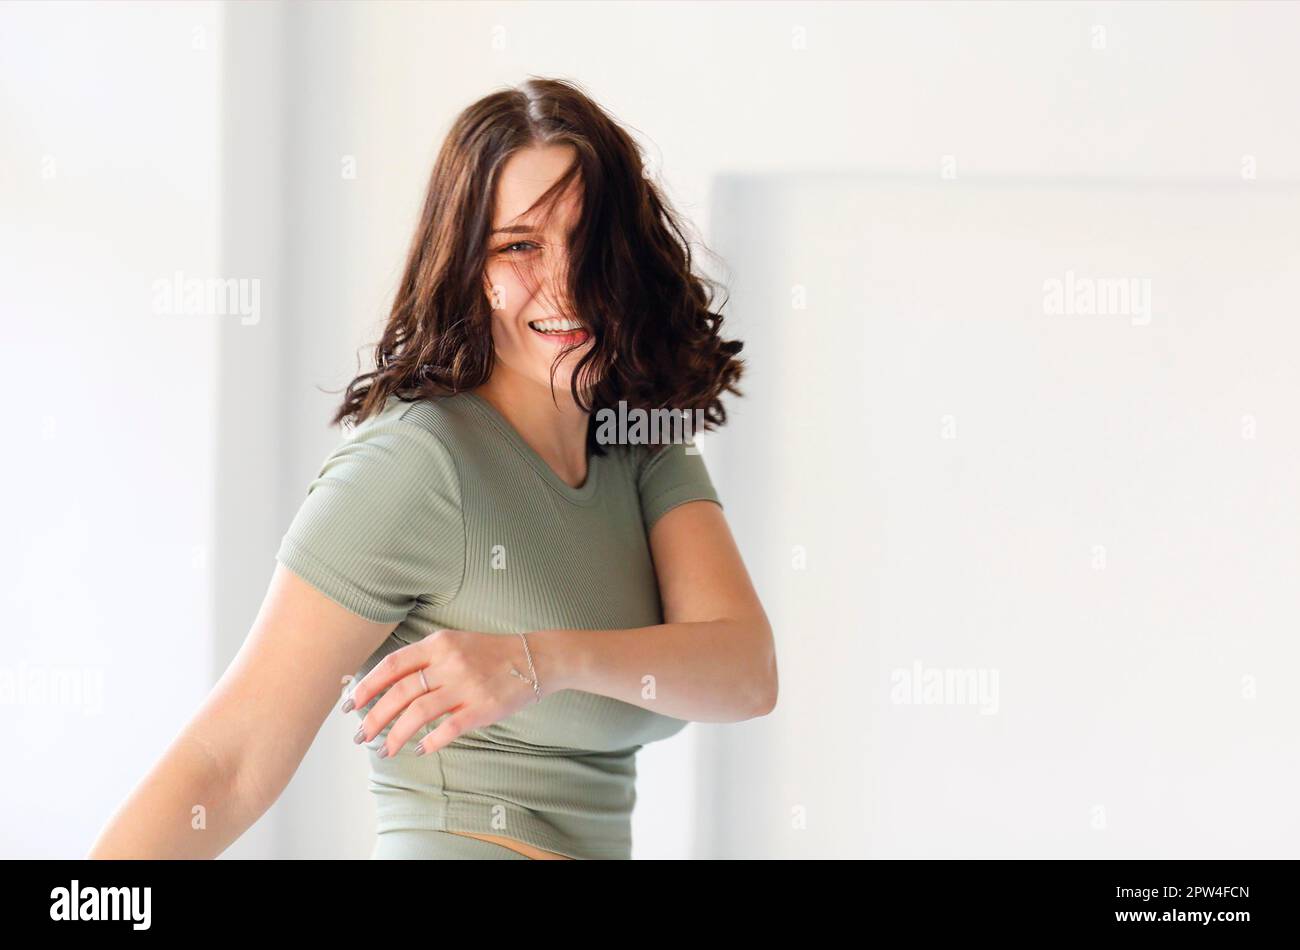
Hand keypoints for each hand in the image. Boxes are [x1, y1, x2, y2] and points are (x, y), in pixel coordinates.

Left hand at [339, 629, 542, 757]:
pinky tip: (419, 749)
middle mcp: (449, 663)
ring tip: (385, 750)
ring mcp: (466, 686)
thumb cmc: (490, 653)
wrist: (535, 659)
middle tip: (361, 736)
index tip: (350, 704)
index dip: (367, 685)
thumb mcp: (454, 643)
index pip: (392, 665)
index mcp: (439, 644)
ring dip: (395, 735)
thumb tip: (385, 684)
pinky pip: (447, 729)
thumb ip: (424, 659)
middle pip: (400, 693)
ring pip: (418, 714)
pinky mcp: (482, 708)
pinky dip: (429, 742)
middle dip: (374, 717)